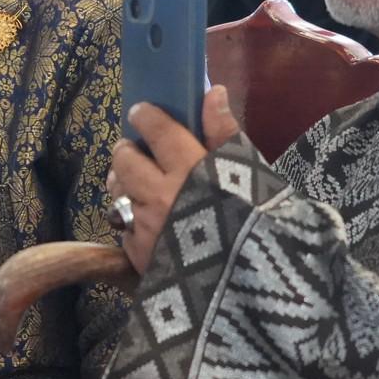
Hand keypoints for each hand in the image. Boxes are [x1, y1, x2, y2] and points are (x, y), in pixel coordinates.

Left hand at [110, 86, 238, 273]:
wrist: (256, 286)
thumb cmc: (261, 222)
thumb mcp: (250, 172)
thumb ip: (225, 131)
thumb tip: (211, 92)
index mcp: (188, 166)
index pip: (156, 130)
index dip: (145, 117)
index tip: (141, 112)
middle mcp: (159, 192)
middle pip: (125, 159)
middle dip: (127, 150)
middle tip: (135, 150)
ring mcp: (145, 224)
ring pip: (118, 192)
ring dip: (123, 184)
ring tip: (136, 184)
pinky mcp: (139, 255)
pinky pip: (123, 227)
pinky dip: (131, 220)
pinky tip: (145, 223)